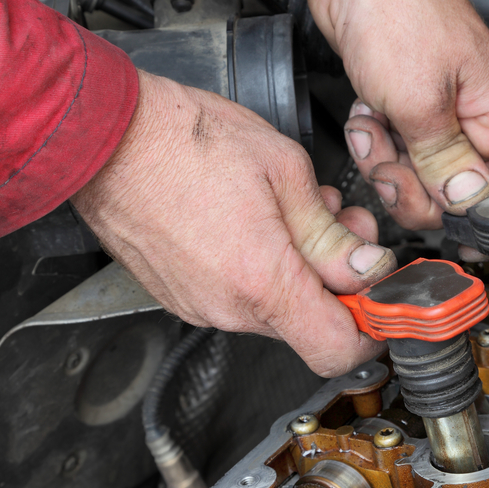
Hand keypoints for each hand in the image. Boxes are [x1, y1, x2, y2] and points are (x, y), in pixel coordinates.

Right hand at [71, 70, 396, 376]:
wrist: (107, 138)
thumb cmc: (187, 141)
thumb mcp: (284, 171)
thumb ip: (330, 233)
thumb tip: (363, 269)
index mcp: (262, 281)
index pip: (337, 348)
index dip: (371, 330)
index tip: (381, 301)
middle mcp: (228, 307)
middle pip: (309, 323)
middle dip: (337, 279)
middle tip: (344, 229)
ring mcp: (199, 306)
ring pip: (275, 308)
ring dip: (299, 269)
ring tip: (297, 213)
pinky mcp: (180, 295)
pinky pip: (238, 298)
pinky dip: (262, 270)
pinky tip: (260, 223)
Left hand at [282, 0, 488, 230]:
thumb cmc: (400, 6)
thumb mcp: (420, 101)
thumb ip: (444, 163)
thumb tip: (467, 206)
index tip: (468, 233)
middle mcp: (477, 117)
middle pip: (466, 193)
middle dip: (423, 189)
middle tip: (401, 164)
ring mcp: (439, 114)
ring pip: (424, 178)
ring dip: (391, 165)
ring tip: (380, 129)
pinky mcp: (406, 109)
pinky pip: (396, 154)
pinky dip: (375, 144)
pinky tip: (369, 116)